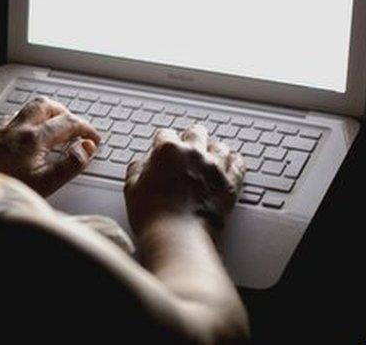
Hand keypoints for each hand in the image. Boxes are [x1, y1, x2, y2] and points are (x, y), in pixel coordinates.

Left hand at [0, 97, 100, 196]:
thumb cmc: (2, 189)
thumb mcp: (44, 184)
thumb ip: (69, 165)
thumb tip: (85, 148)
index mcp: (33, 138)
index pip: (68, 122)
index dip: (86, 129)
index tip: (93, 138)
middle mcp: (15, 129)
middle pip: (45, 106)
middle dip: (64, 112)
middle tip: (74, 127)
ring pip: (25, 110)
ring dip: (42, 115)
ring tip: (51, 128)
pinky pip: (8, 120)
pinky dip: (22, 123)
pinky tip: (22, 136)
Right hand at [124, 123, 244, 238]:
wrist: (178, 238)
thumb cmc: (153, 215)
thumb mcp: (132, 187)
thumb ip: (138, 168)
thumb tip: (142, 163)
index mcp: (167, 150)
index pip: (165, 134)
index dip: (161, 142)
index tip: (160, 149)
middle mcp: (193, 153)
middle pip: (196, 132)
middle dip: (189, 138)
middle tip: (185, 148)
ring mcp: (214, 167)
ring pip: (219, 146)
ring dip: (212, 150)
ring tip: (208, 156)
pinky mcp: (229, 184)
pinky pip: (238, 165)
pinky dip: (234, 162)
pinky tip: (232, 162)